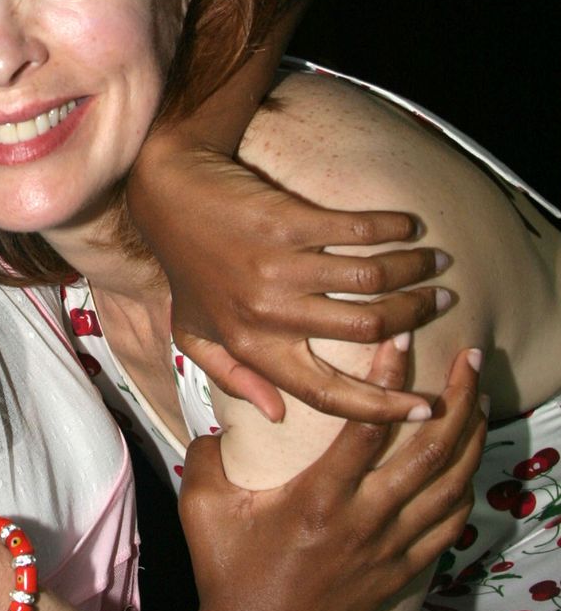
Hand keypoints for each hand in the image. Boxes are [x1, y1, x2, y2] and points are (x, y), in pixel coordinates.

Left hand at [127, 147, 450, 421]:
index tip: (426, 408)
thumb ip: (232, 377)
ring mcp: (277, 265)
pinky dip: (394, 228)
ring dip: (416, 270)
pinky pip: (358, 230)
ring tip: (437, 263)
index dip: (381, 407)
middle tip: (442, 301)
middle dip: (417, 316)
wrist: (168, 194)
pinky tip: (408, 226)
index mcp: (250, 345)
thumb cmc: (186, 266)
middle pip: (369, 327)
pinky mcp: (286, 221)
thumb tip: (277, 416)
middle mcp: (266, 312)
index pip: (325, 393)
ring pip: (372, 277)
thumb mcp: (193, 332)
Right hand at [179, 339, 483, 610]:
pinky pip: (449, 526)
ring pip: (450, 485)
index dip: (390, 379)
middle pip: (429, 450)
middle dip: (457, 398)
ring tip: (477, 399)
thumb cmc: (227, 569)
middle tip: (468, 359)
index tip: (404, 340)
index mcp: (319, 497)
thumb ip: (208, 452)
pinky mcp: (400, 572)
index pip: (367, 426)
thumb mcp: (202, 504)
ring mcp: (389, 548)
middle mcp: (365, 519)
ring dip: (471, 438)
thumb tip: (218, 419)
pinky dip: (465, 490)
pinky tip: (467, 465)